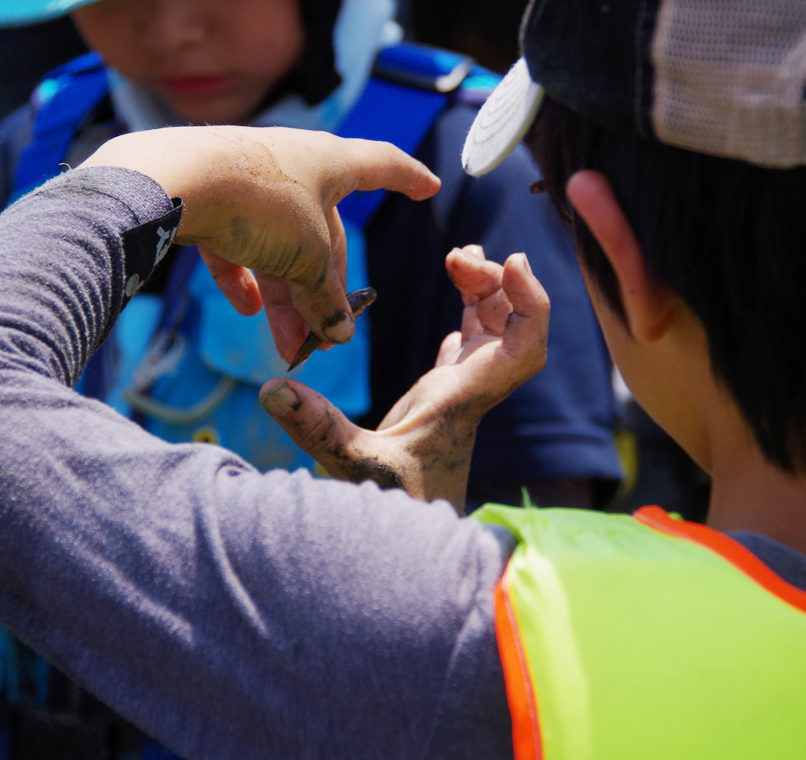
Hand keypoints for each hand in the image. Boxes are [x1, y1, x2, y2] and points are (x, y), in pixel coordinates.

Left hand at [79, 126, 439, 358]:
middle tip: (325, 338)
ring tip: (288, 347)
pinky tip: (247, 308)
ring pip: (279, 247)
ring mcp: (248, 181)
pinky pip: (236, 245)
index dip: (409, 178)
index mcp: (329, 162)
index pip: (382, 165)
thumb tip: (338, 333)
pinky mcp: (209, 200)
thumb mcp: (305, 256)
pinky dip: (245, 277)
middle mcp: (292, 165)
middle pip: (323, 233)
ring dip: (287, 298)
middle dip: (325, 290)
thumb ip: (325, 298)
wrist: (170, 181)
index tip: (430, 186)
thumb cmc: (256, 201)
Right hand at [259, 246, 549, 511]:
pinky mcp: (443, 399)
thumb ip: (317, 429)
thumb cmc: (389, 512)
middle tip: (458, 256)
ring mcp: (460, 394)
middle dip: (499, 283)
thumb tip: (272, 390)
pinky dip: (472, 314)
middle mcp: (472, 392)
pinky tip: (460, 296)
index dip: (532, 303)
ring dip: (485, 291)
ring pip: (493, 330)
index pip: (525, 347)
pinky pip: (471, 346)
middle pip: (512, 325)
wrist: (403, 548)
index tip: (513, 265)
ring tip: (458, 258)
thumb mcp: (351, 465)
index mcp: (465, 400)